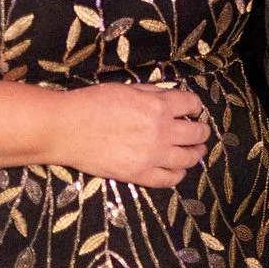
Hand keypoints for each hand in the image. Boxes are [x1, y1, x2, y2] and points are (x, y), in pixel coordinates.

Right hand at [58, 83, 210, 187]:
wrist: (66, 129)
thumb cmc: (92, 103)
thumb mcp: (127, 88)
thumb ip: (152, 93)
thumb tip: (169, 97)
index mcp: (158, 106)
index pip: (192, 105)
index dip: (195, 107)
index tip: (193, 110)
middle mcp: (161, 131)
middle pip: (196, 134)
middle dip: (201, 131)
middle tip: (200, 132)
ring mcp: (152, 155)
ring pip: (188, 158)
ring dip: (196, 153)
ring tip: (196, 151)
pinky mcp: (139, 174)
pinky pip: (170, 179)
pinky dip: (178, 174)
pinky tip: (178, 170)